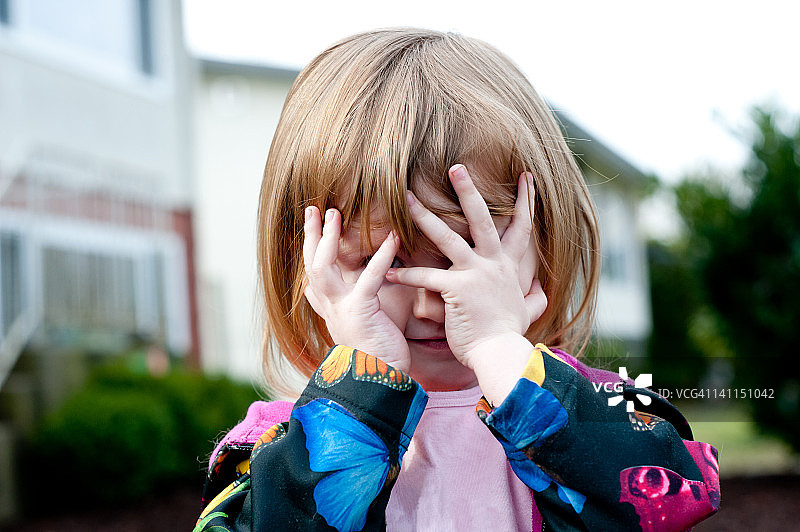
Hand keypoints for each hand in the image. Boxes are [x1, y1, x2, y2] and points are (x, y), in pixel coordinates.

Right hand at [303, 206, 410, 371]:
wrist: (381, 383)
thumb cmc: (380, 355)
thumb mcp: (362, 323)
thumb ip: (356, 302)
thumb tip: (353, 284)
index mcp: (330, 311)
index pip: (313, 275)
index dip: (310, 251)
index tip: (311, 229)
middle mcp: (329, 308)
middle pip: (311, 264)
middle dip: (311, 235)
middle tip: (314, 209)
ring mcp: (340, 310)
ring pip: (323, 266)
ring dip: (327, 238)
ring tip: (334, 213)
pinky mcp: (360, 312)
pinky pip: (369, 277)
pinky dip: (380, 256)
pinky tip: (392, 237)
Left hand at [385, 165, 547, 371]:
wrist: (500, 353)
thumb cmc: (509, 334)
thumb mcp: (528, 312)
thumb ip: (534, 298)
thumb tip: (542, 290)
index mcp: (507, 267)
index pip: (521, 228)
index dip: (525, 202)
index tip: (526, 176)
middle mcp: (492, 264)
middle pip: (481, 219)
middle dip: (468, 191)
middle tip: (455, 167)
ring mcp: (475, 274)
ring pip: (447, 237)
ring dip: (425, 216)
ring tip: (406, 199)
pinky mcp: (457, 290)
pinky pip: (427, 277)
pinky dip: (406, 274)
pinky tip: (389, 272)